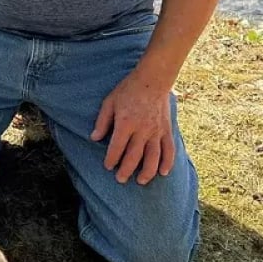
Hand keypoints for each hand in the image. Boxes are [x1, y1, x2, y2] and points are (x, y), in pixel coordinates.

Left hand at [91, 71, 175, 185]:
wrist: (152, 80)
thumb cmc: (128, 91)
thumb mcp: (109, 102)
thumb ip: (102, 121)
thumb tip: (93, 138)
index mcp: (125, 123)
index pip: (117, 147)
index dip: (111, 159)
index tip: (108, 166)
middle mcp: (142, 129)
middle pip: (134, 156)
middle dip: (126, 170)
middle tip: (120, 179)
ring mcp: (156, 131)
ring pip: (153, 157)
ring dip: (147, 172)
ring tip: (140, 181)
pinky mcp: (167, 130)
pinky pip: (169, 150)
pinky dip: (167, 163)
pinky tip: (163, 173)